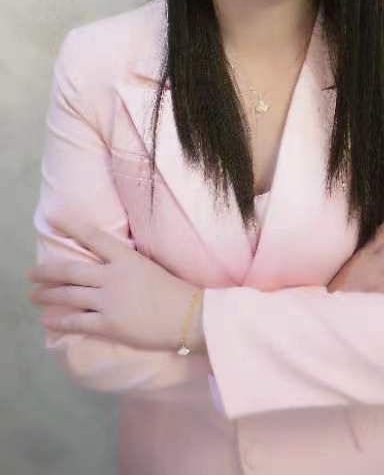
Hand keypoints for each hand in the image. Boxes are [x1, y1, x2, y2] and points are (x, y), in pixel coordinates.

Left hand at [27, 217, 205, 353]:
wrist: (189, 315)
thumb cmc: (176, 290)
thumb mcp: (150, 266)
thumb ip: (128, 264)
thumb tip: (110, 264)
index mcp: (125, 258)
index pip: (93, 237)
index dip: (72, 227)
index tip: (55, 220)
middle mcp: (112, 276)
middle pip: (71, 270)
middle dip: (47, 272)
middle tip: (32, 274)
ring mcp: (109, 300)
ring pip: (68, 295)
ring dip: (48, 295)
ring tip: (34, 296)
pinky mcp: (109, 324)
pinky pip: (77, 322)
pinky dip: (61, 321)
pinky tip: (49, 321)